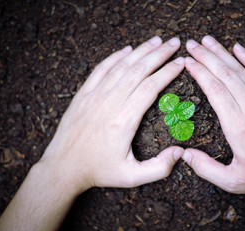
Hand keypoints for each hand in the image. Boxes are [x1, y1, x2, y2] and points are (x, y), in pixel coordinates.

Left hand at [39, 36, 184, 190]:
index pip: (150, 87)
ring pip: (121, 66)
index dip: (168, 72)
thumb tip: (180, 152)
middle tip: (174, 43)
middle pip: (138, 70)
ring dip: (140, 51)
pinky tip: (126, 50)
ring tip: (156, 40)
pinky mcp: (83, 95)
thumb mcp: (132, 177)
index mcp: (124, 121)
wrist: (63, 167)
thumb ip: (159, 167)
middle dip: (159, 54)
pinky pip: (101, 70)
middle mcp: (109, 103)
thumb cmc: (99, 171)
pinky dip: (114, 57)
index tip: (180, 63)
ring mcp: (94, 96)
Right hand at [182, 36, 244, 194]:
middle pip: (224, 75)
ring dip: (222, 53)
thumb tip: (184, 154)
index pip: (214, 90)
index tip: (188, 62)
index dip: (199, 72)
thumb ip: (206, 168)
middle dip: (205, 57)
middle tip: (191, 45)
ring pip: (241, 70)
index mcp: (238, 126)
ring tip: (207, 41)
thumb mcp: (233, 181)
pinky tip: (237, 48)